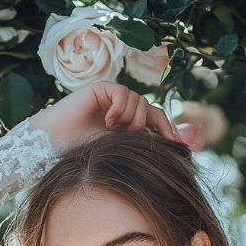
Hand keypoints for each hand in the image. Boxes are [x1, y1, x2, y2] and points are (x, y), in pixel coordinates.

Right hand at [28, 82, 177, 150]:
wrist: (53, 147)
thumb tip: (191, 143)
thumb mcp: (123, 154)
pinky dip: (121, 110)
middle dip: (162, 126)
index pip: (157, 123)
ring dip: (132, 121)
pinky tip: (107, 122)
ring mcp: (113, 99)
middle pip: (153, 111)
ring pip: (141, 104)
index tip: (183, 147)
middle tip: (159, 140)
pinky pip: (125, 94)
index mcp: (127, 128)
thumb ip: (151, 147)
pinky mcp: (103, 89)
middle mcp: (122, 111)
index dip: (171, 133)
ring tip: (113, 133)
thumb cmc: (83, 156)